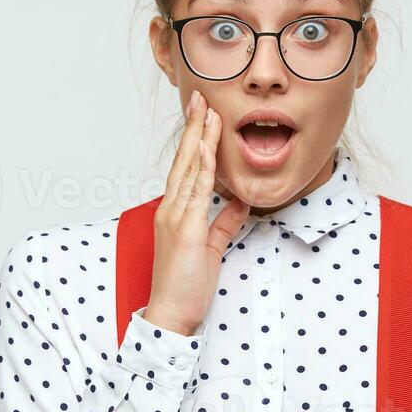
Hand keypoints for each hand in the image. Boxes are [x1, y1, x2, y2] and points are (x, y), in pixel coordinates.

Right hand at [142, 89, 250, 336]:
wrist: (170, 313)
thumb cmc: (186, 284)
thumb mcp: (211, 246)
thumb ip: (224, 222)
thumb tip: (240, 203)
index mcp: (174, 212)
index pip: (185, 168)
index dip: (195, 140)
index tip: (202, 115)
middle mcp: (171, 209)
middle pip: (184, 160)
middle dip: (194, 127)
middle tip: (201, 98)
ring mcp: (176, 217)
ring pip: (190, 169)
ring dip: (200, 138)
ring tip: (208, 111)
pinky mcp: (187, 230)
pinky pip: (197, 193)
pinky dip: (203, 167)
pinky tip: (208, 147)